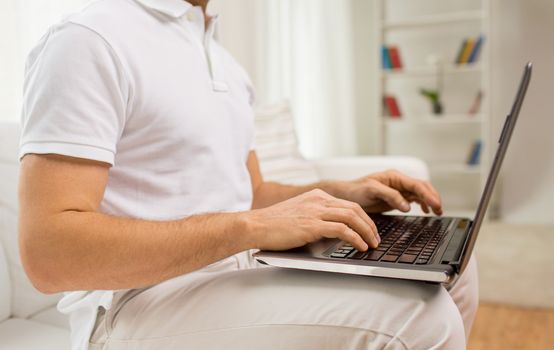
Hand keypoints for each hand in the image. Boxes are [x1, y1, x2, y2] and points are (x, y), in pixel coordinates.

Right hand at [243, 189, 379, 251]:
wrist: (255, 225)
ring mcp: (315, 211)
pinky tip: (360, 247)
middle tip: (376, 238)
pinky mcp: (312, 225)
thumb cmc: (273, 225)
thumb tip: (334, 232)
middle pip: (354, 209)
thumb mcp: (299, 215)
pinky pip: (342, 229)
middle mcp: (318, 200)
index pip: (348, 204)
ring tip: (372, 244)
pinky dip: (355, 238)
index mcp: (316, 196)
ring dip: (367, 232)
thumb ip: (317, 218)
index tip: (369, 229)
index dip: (363, 217)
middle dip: (370, 225)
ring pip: (352, 217)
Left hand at [334, 170, 442, 214]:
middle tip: (440, 210)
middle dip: (433, 197)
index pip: (417, 185)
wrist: (346, 195)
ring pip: (420, 193)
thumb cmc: (356, 190)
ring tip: (437, 212)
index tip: (436, 205)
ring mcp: (398, 189)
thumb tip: (407, 205)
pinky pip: (413, 199)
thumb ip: (390, 196)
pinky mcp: (395, 197)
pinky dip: (421, 204)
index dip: (428, 195)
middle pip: (422, 187)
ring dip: (429, 201)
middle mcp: (398, 181)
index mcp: (394, 177)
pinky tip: (424, 211)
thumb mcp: (372, 191)